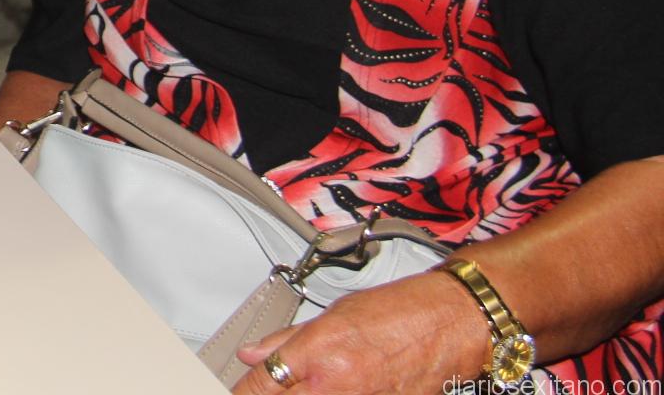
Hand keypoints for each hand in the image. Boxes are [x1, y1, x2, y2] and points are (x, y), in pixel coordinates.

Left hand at [230, 272, 490, 394]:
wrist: (457, 322)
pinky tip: (340, 386)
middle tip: (274, 386)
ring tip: (318, 382)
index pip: (259, 385)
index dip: (243, 389)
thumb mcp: (334, 313)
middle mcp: (336, 386)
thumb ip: (289, 339)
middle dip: (272, 394)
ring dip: (304, 394)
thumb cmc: (404, 310)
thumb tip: (253, 352)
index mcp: (317, 354)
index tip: (239, 388)